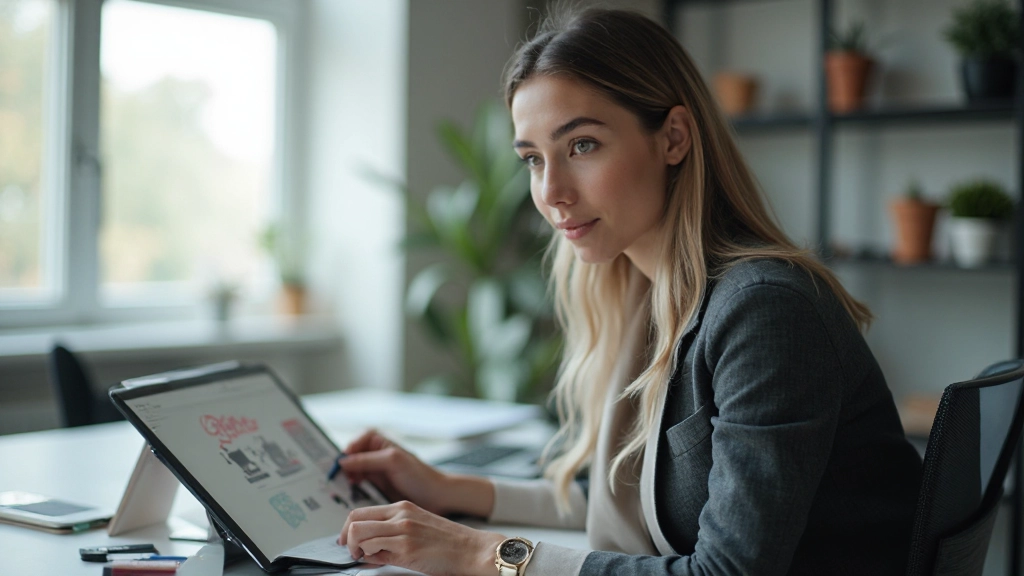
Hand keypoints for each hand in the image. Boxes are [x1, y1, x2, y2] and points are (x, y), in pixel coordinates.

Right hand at [340, 429, 452, 514]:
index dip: (347, 451)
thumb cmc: (420, 475)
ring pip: (352, 472)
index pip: (355, 442)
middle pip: (350, 457)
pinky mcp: (376, 487)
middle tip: (341, 477)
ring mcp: (375, 471)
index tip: (341, 463)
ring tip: (349, 485)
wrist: (436, 496)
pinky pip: (358, 485)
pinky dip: (353, 489)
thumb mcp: (393, 461)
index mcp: (380, 443)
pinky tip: (354, 493)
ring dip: (347, 478)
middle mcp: (375, 455)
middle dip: (344, 466)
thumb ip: (367, 460)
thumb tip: (343, 461)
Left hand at [340, 500, 505, 575]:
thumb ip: (393, 531)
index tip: (348, 540)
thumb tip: (369, 546)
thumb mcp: (417, 526)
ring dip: (357, 548)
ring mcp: (403, 531)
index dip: (348, 527)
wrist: (472, 550)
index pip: (361, 511)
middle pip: (354, 519)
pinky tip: (380, 560)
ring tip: (367, 557)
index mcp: (402, 507)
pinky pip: (373, 549)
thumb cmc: (448, 541)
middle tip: (353, 550)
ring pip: (359, 533)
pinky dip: (369, 556)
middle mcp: (400, 515)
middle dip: (347, 537)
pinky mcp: (407, 548)